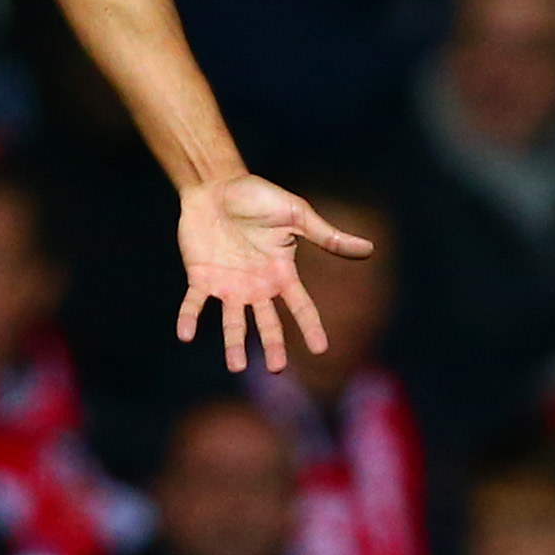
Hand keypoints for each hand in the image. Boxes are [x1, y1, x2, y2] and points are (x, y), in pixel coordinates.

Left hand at [176, 173, 373, 372]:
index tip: (321, 349)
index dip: (310, 327)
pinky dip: (189, 318)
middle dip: (272, 346)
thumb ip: (326, 235)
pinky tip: (185, 335)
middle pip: (267, 323)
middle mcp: (257, 286)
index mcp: (282, 273)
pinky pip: (194, 303)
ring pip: (232, 322)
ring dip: (233, 344)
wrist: (215, 185)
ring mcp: (228, 284)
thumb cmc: (257, 196)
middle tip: (276, 369)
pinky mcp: (200, 277)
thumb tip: (369, 248)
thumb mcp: (295, 213)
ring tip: (236, 366)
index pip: (301, 306)